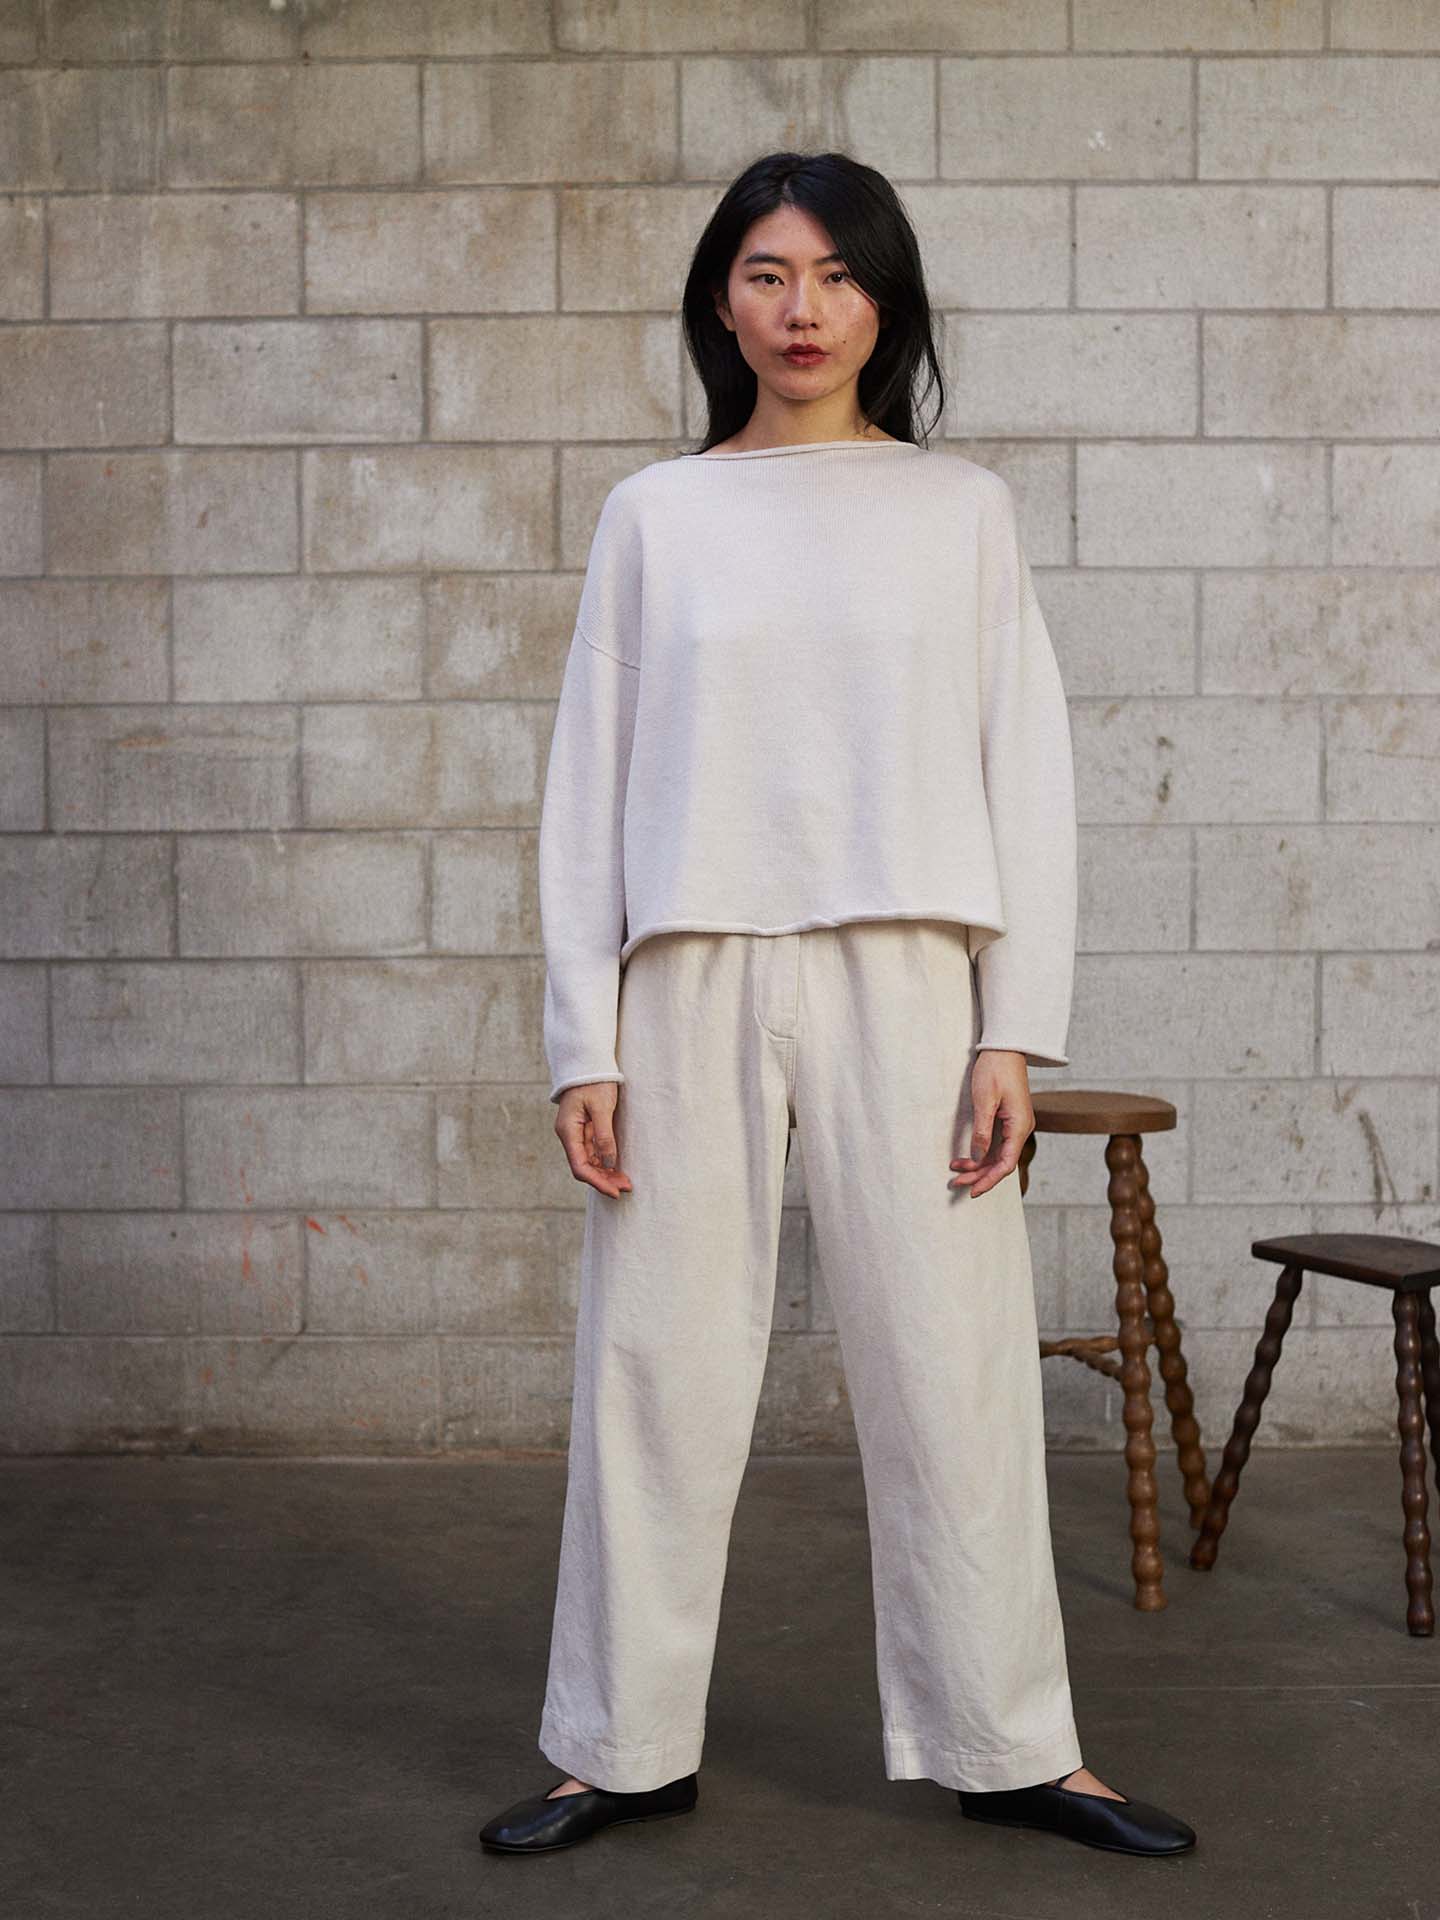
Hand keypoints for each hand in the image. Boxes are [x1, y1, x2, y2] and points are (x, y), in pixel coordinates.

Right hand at [555, 1083, 632, 1196]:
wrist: (588, 1063)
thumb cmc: (594, 1082)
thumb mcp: (602, 1107)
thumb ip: (604, 1136)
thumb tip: (608, 1163)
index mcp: (568, 1131)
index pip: (580, 1166)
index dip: (597, 1181)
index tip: (615, 1191)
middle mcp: (569, 1136)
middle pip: (585, 1167)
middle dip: (604, 1180)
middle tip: (626, 1187)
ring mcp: (576, 1133)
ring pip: (590, 1161)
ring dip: (606, 1173)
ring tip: (626, 1182)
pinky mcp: (585, 1130)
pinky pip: (593, 1152)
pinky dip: (605, 1162)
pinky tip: (618, 1168)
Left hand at [949, 1049, 1031, 1198]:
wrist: (1005, 1047)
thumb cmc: (995, 1069)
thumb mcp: (984, 1100)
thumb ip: (982, 1131)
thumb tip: (978, 1157)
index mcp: (1019, 1126)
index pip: (1006, 1164)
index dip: (989, 1180)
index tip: (972, 1190)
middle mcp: (1021, 1128)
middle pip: (1001, 1163)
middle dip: (979, 1175)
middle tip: (955, 1182)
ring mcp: (1015, 1124)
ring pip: (998, 1155)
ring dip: (978, 1165)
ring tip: (955, 1170)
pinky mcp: (1008, 1119)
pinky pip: (997, 1144)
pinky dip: (981, 1152)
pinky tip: (965, 1157)